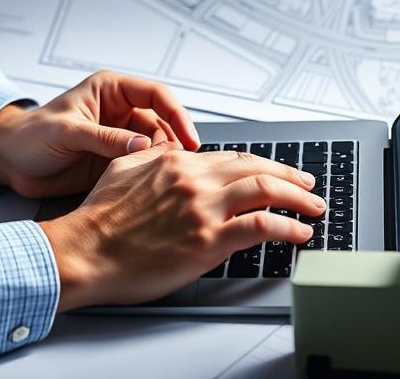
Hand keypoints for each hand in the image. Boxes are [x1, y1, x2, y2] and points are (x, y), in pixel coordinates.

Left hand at [0, 71, 198, 198]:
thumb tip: (141, 146)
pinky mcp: (114, 162)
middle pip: (162, 124)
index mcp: (110, 91)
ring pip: (155, 148)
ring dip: (162, 162)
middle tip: (178, 166)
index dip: (176, 114)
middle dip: (173, 143)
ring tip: (166, 178)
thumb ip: (104, 139)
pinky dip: (150, 176)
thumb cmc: (30, 135)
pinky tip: (151, 187)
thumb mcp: (68, 132)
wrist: (10, 162)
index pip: (156, 95)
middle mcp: (119, 112)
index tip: (189, 138)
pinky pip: (141, 167)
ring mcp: (118, 138)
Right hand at [39, 142, 324, 310]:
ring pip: (266, 190)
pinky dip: (288, 227)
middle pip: (257, 168)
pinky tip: (299, 232)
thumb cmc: (99, 219)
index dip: (260, 165)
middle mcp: (194, 179)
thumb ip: (151, 156)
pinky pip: (262, 227)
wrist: (85, 251)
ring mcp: (203, 208)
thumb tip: (167, 149)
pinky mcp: (209, 240)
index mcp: (175, 162)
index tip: (274, 172)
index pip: (232, 157)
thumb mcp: (123, 169)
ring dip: (298, 197)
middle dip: (289, 174)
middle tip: (307, 183)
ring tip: (314, 206)